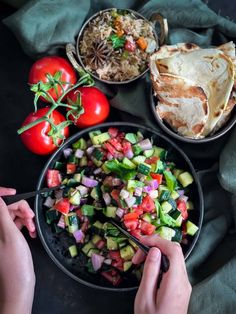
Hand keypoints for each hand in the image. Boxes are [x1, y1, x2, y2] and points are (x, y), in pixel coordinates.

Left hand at [0, 187, 35, 313]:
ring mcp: (0, 234)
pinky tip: (31, 231)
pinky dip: (24, 225)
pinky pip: (15, 224)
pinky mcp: (7, 238)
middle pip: (5, 208)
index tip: (15, 192)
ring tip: (32, 227)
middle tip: (30, 217)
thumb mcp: (10, 235)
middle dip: (18, 208)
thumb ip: (3, 214)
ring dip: (24, 217)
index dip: (2, 194)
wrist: (19, 285)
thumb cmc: (14, 263)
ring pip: (11, 215)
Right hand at [133, 235, 191, 313]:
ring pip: (174, 257)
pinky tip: (150, 269)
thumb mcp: (145, 297)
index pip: (173, 250)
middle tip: (139, 253)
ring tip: (141, 261)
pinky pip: (173, 266)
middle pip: (175, 251)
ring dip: (158, 253)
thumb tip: (154, 251)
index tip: (142, 241)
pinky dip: (161, 262)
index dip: (157, 240)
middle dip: (156, 245)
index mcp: (175, 282)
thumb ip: (150, 272)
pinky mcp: (181, 287)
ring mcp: (184, 284)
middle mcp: (183, 281)